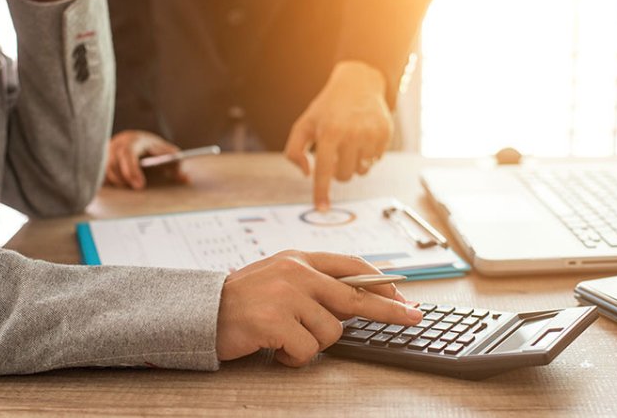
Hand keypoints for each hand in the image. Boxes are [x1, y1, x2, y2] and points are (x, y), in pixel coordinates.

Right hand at [105, 130, 186, 189]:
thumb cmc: (153, 149)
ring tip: (128, 191)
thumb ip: (176, 164)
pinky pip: (99, 174)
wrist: (137, 140)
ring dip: (115, 182)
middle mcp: (117, 144)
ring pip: (104, 170)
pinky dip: (108, 183)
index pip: (127, 154)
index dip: (132, 171)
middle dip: (122, 180)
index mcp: (133, 140)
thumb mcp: (167, 152)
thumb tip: (186, 178)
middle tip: (135, 192)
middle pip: (112, 163)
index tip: (140, 186)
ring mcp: (106, 153)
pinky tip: (118, 190)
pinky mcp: (100, 161)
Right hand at [216, 250, 421, 366]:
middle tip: (414, 317)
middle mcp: (296, 273)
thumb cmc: (243, 299)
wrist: (202, 310)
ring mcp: (286, 296)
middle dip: (389, 310)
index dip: (379, 281)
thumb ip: (314, 285)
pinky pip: (307, 350)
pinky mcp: (275, 321)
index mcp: (299, 259)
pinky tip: (275, 347)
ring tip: (285, 337)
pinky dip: (293, 357)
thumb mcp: (279, 279)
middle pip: (355, 296)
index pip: (350, 266)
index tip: (402, 293)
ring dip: (312, 344)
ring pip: (330, 332)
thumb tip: (355, 303)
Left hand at [284, 61, 392, 209]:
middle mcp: (352, 134)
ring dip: (353, 164)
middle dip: (337, 171)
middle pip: (344, 176)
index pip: (323, 171)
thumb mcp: (304, 124)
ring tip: (349, 145)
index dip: (321, 192)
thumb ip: (294, 151)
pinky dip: (367, 156)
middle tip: (335, 154)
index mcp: (329, 133)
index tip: (321, 208)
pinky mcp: (385, 134)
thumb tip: (306, 174)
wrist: (358, 84)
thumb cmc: (327, 109)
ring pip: (361, 171)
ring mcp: (371, 134)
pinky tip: (363, 139)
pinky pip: (375, 162)